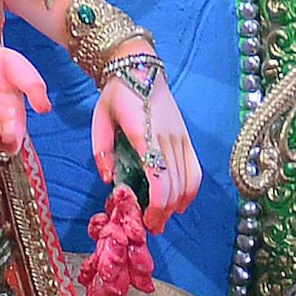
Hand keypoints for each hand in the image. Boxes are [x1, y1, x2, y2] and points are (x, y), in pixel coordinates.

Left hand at [91, 69, 196, 224]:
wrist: (140, 67)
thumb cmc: (116, 95)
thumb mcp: (99, 120)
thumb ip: (102, 152)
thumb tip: (110, 181)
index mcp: (143, 134)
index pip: (159, 178)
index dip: (155, 206)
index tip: (145, 221)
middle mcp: (167, 138)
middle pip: (175, 185)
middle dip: (164, 212)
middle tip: (149, 227)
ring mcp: (181, 137)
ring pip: (188, 180)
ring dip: (177, 205)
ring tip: (162, 219)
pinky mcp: (187, 137)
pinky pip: (195, 168)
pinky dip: (191, 190)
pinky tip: (180, 204)